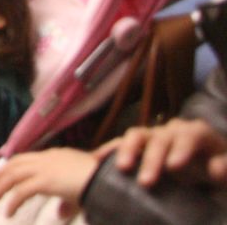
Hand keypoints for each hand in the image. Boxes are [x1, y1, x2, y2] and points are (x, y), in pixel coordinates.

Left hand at [0, 148, 98, 217]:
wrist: (108, 180)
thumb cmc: (100, 184)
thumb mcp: (81, 190)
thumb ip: (67, 200)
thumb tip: (60, 213)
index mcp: (56, 155)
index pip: (29, 158)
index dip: (14, 166)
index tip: (4, 174)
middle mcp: (48, 158)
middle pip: (16, 163)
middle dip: (1, 173)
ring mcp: (45, 168)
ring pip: (14, 175)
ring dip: (1, 187)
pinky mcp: (45, 180)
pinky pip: (21, 191)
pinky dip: (12, 201)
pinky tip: (9, 212)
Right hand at [104, 117, 226, 187]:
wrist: (207, 169)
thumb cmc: (218, 170)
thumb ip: (225, 168)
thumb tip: (215, 168)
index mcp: (197, 134)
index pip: (190, 134)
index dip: (181, 148)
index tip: (174, 167)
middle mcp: (173, 130)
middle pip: (160, 138)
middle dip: (151, 159)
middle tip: (146, 182)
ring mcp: (154, 137)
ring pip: (137, 136)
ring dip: (128, 151)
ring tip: (121, 169)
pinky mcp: (141, 147)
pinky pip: (123, 144)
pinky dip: (111, 150)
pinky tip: (98, 160)